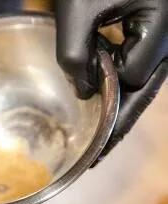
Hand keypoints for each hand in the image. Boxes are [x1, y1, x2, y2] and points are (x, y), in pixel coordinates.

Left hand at [55, 0, 167, 162]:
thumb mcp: (79, 9)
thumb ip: (76, 53)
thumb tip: (84, 93)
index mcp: (160, 27)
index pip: (133, 78)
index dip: (107, 94)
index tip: (88, 106)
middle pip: (144, 90)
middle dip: (119, 125)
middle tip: (98, 158)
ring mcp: (162, 35)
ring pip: (144, 81)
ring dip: (121, 108)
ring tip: (102, 141)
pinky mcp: (151, 30)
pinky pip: (140, 66)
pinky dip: (122, 86)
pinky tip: (105, 100)